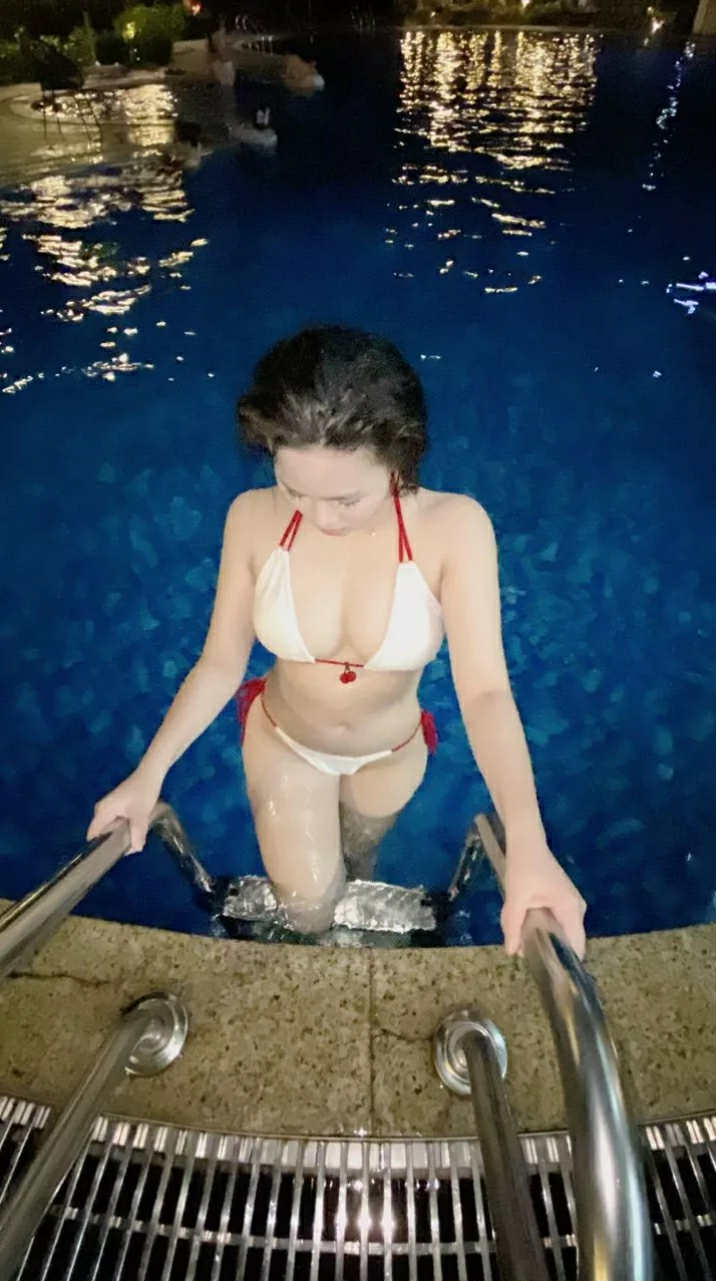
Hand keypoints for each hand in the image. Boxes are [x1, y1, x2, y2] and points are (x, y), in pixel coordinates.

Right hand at [86, 767, 161, 854]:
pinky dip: (126, 829)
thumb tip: (136, 849)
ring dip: (122, 836)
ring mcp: (109, 809)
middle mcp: (102, 811)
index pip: (92, 834)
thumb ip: (137, 832)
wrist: (150, 774)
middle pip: (103, 833)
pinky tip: (137, 833)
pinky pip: (118, 824)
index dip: (98, 847)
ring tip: (136, 842)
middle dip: (115, 843)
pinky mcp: (118, 808)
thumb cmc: (143, 792)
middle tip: (130, 850)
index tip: (108, 858)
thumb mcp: (141, 814)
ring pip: (112, 829)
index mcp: (102, 811)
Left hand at [501, 838, 585, 958]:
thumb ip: (513, 925)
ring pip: (561, 932)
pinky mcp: (564, 901)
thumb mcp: (515, 897)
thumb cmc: (523, 866)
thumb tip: (512, 953)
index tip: (549, 975)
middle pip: (568, 941)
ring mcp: (572, 905)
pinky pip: (558, 923)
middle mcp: (577, 909)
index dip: (565, 962)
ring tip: (524, 943)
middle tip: (528, 959)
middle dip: (550, 951)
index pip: (576, 946)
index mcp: (570, 909)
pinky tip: (527, 929)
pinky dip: (544, 928)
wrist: (526, 841)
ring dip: (544, 939)